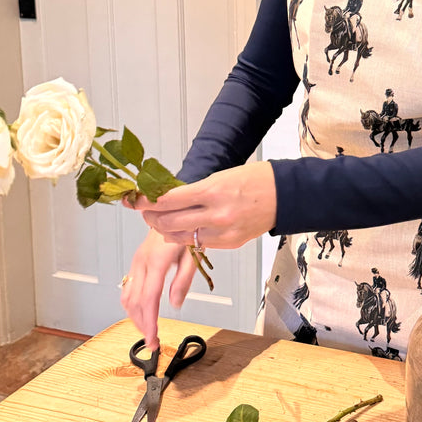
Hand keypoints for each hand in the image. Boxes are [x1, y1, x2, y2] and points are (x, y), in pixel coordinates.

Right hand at [120, 229, 195, 350]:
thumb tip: (175, 303)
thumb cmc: (187, 227)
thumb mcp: (193, 253)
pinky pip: (128, 287)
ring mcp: (137, 261)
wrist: (174, 207)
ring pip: (127, 296)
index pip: (149, 299)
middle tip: (153, 342)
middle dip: (142, 325)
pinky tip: (141, 312)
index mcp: (156, 261)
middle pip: (135, 302)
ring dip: (135, 317)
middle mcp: (142, 262)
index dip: (149, 323)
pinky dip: (132, 304)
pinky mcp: (137, 261)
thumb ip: (183, 280)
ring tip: (147, 331)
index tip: (153, 339)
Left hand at [131, 161, 276, 250]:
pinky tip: (182, 230)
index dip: (147, 201)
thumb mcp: (221, 177)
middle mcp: (216, 214)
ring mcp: (223, 232)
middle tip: (145, 211)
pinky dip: (186, 237)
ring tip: (160, 222)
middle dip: (151, 217)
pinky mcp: (230, 244)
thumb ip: (195, 190)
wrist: (285, 195)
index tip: (136, 200)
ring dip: (165, 230)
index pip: (168, 200)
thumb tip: (168, 198)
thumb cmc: (255, 180)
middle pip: (169, 222)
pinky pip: (199, 244)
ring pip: (180, 238)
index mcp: (213, 191)